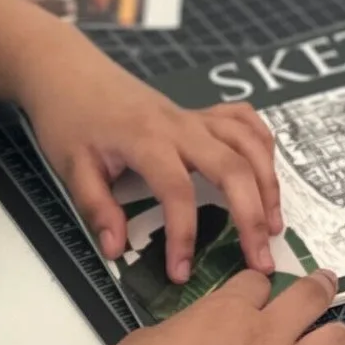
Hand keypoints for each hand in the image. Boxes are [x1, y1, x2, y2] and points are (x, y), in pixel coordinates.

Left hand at [15, 36, 285, 282]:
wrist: (69, 71)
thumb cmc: (69, 118)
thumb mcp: (72, 166)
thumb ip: (96, 208)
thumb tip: (117, 250)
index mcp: (147, 140)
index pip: (178, 192)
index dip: (184, 236)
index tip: (181, 273)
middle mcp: (181, 126)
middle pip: (233, 168)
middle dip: (252, 216)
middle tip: (261, 260)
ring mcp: (194, 117)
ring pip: (249, 144)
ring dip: (269, 184)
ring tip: (274, 225)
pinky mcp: (199, 113)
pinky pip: (243, 121)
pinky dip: (262, 144)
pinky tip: (265, 173)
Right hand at [69, 270, 344, 344]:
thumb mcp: (152, 337)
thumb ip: (190, 328)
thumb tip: (201, 335)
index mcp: (225, 311)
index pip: (260, 281)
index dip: (260, 287)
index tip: (261, 294)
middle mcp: (262, 339)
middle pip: (312, 296)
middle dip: (318, 287)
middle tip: (322, 286)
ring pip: (337, 341)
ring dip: (333, 335)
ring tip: (328, 338)